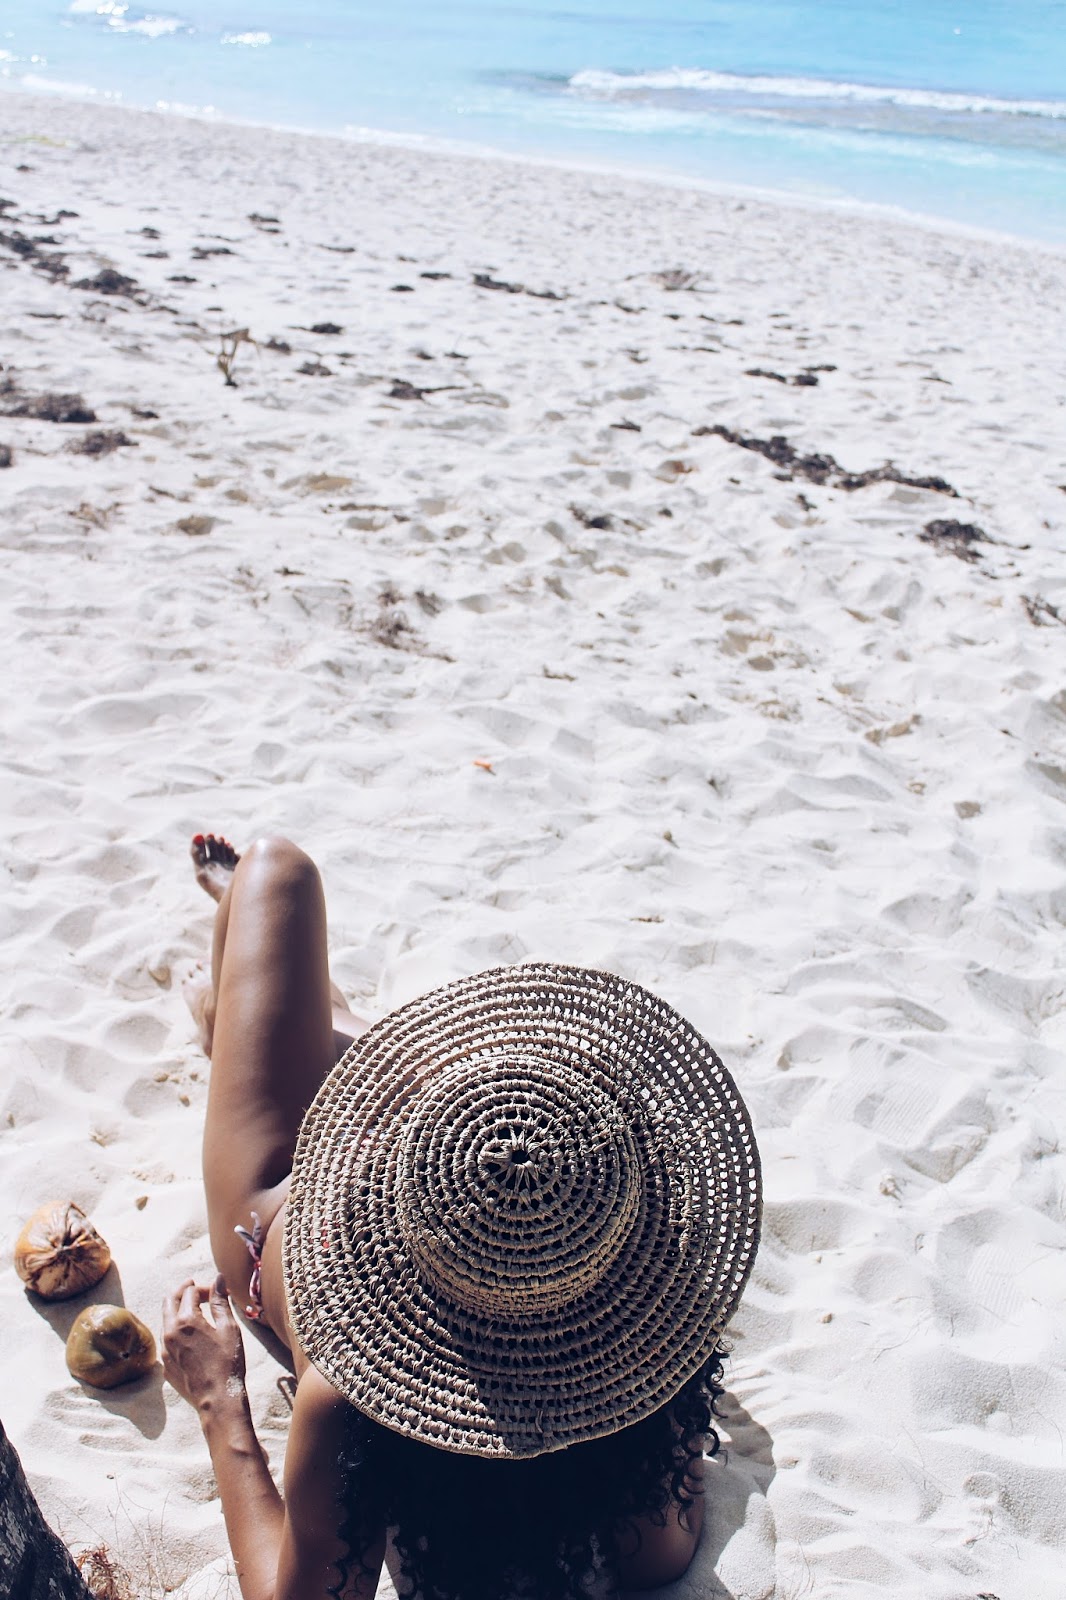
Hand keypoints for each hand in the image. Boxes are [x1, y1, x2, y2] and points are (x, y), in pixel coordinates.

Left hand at [162, 1276, 246, 1417]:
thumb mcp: (229, 1328)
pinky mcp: (166, 1365)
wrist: (218, 1399)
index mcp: (186, 1321)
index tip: (216, 1294)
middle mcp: (169, 1332)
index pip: (190, 1291)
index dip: (204, 1288)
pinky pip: (167, 1340)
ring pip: (165, 1320)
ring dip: (178, 1310)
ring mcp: (165, 1350)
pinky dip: (176, 1330)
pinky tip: (191, 1337)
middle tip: (195, 1288)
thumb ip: (220, 1301)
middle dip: (183, 1291)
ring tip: (195, 1311)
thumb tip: (219, 1278)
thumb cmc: (227, 1362)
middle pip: (170, 1300)